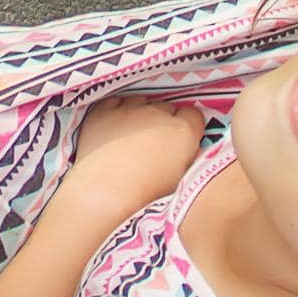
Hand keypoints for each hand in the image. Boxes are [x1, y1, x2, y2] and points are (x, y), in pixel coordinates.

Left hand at [66, 94, 206, 215]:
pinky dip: (118, 111)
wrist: (104, 192)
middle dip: (164, 122)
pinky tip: (114, 128)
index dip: (187, 127)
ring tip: (132, 137)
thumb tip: (190, 149)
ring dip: (141, 114)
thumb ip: (189, 157)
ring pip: (142, 102)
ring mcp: (130, 108)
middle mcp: (159, 113)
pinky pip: (117, 102)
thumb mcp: (180, 179)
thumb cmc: (146, 194)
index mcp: (183, 130)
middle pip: (167, 108)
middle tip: (154, 144)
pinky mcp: (105, 109)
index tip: (180, 140)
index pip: (193, 115)